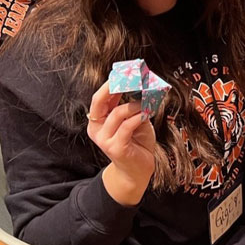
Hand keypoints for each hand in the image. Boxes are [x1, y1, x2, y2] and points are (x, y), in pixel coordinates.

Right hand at [87, 82, 156, 202]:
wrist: (137, 171)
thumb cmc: (137, 144)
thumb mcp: (134, 121)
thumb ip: (131, 106)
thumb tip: (139, 87)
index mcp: (98, 121)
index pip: (99, 98)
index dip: (110, 84)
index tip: (124, 72)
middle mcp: (97, 129)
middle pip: (99, 102)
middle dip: (113, 87)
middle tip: (129, 78)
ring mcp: (104, 139)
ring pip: (117, 113)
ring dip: (135, 105)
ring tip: (147, 103)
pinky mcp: (115, 147)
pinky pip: (127, 126)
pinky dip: (139, 117)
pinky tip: (146, 115)